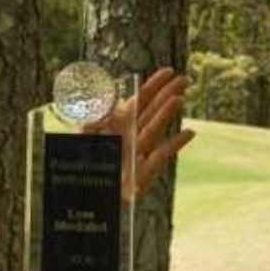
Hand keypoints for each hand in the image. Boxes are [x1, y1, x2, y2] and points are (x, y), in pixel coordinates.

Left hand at [88, 66, 196, 199]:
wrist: (82, 199)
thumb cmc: (80, 168)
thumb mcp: (82, 138)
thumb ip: (94, 117)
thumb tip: (111, 100)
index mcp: (114, 127)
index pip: (136, 101)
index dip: (152, 86)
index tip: (168, 71)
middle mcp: (128, 138)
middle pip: (150, 111)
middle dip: (166, 94)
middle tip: (184, 79)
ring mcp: (137, 154)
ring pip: (154, 130)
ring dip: (167, 114)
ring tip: (179, 98)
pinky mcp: (142, 174)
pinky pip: (160, 157)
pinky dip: (175, 144)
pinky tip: (189, 132)